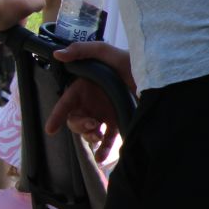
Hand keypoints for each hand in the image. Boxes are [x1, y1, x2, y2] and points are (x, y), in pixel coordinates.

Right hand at [46, 41, 135, 159]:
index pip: (65, 103)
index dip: (56, 116)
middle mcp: (93, 102)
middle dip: (78, 126)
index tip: (50, 130)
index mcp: (84, 87)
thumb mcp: (106, 52)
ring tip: (97, 137)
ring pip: (89, 131)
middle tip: (92, 125)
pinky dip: (105, 149)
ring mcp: (105, 112)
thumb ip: (82, 50)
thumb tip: (58, 54)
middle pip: (75, 120)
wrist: (157, 74)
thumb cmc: (130, 60)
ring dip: (89, 137)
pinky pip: (109, 138)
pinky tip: (104, 158)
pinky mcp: (119, 120)